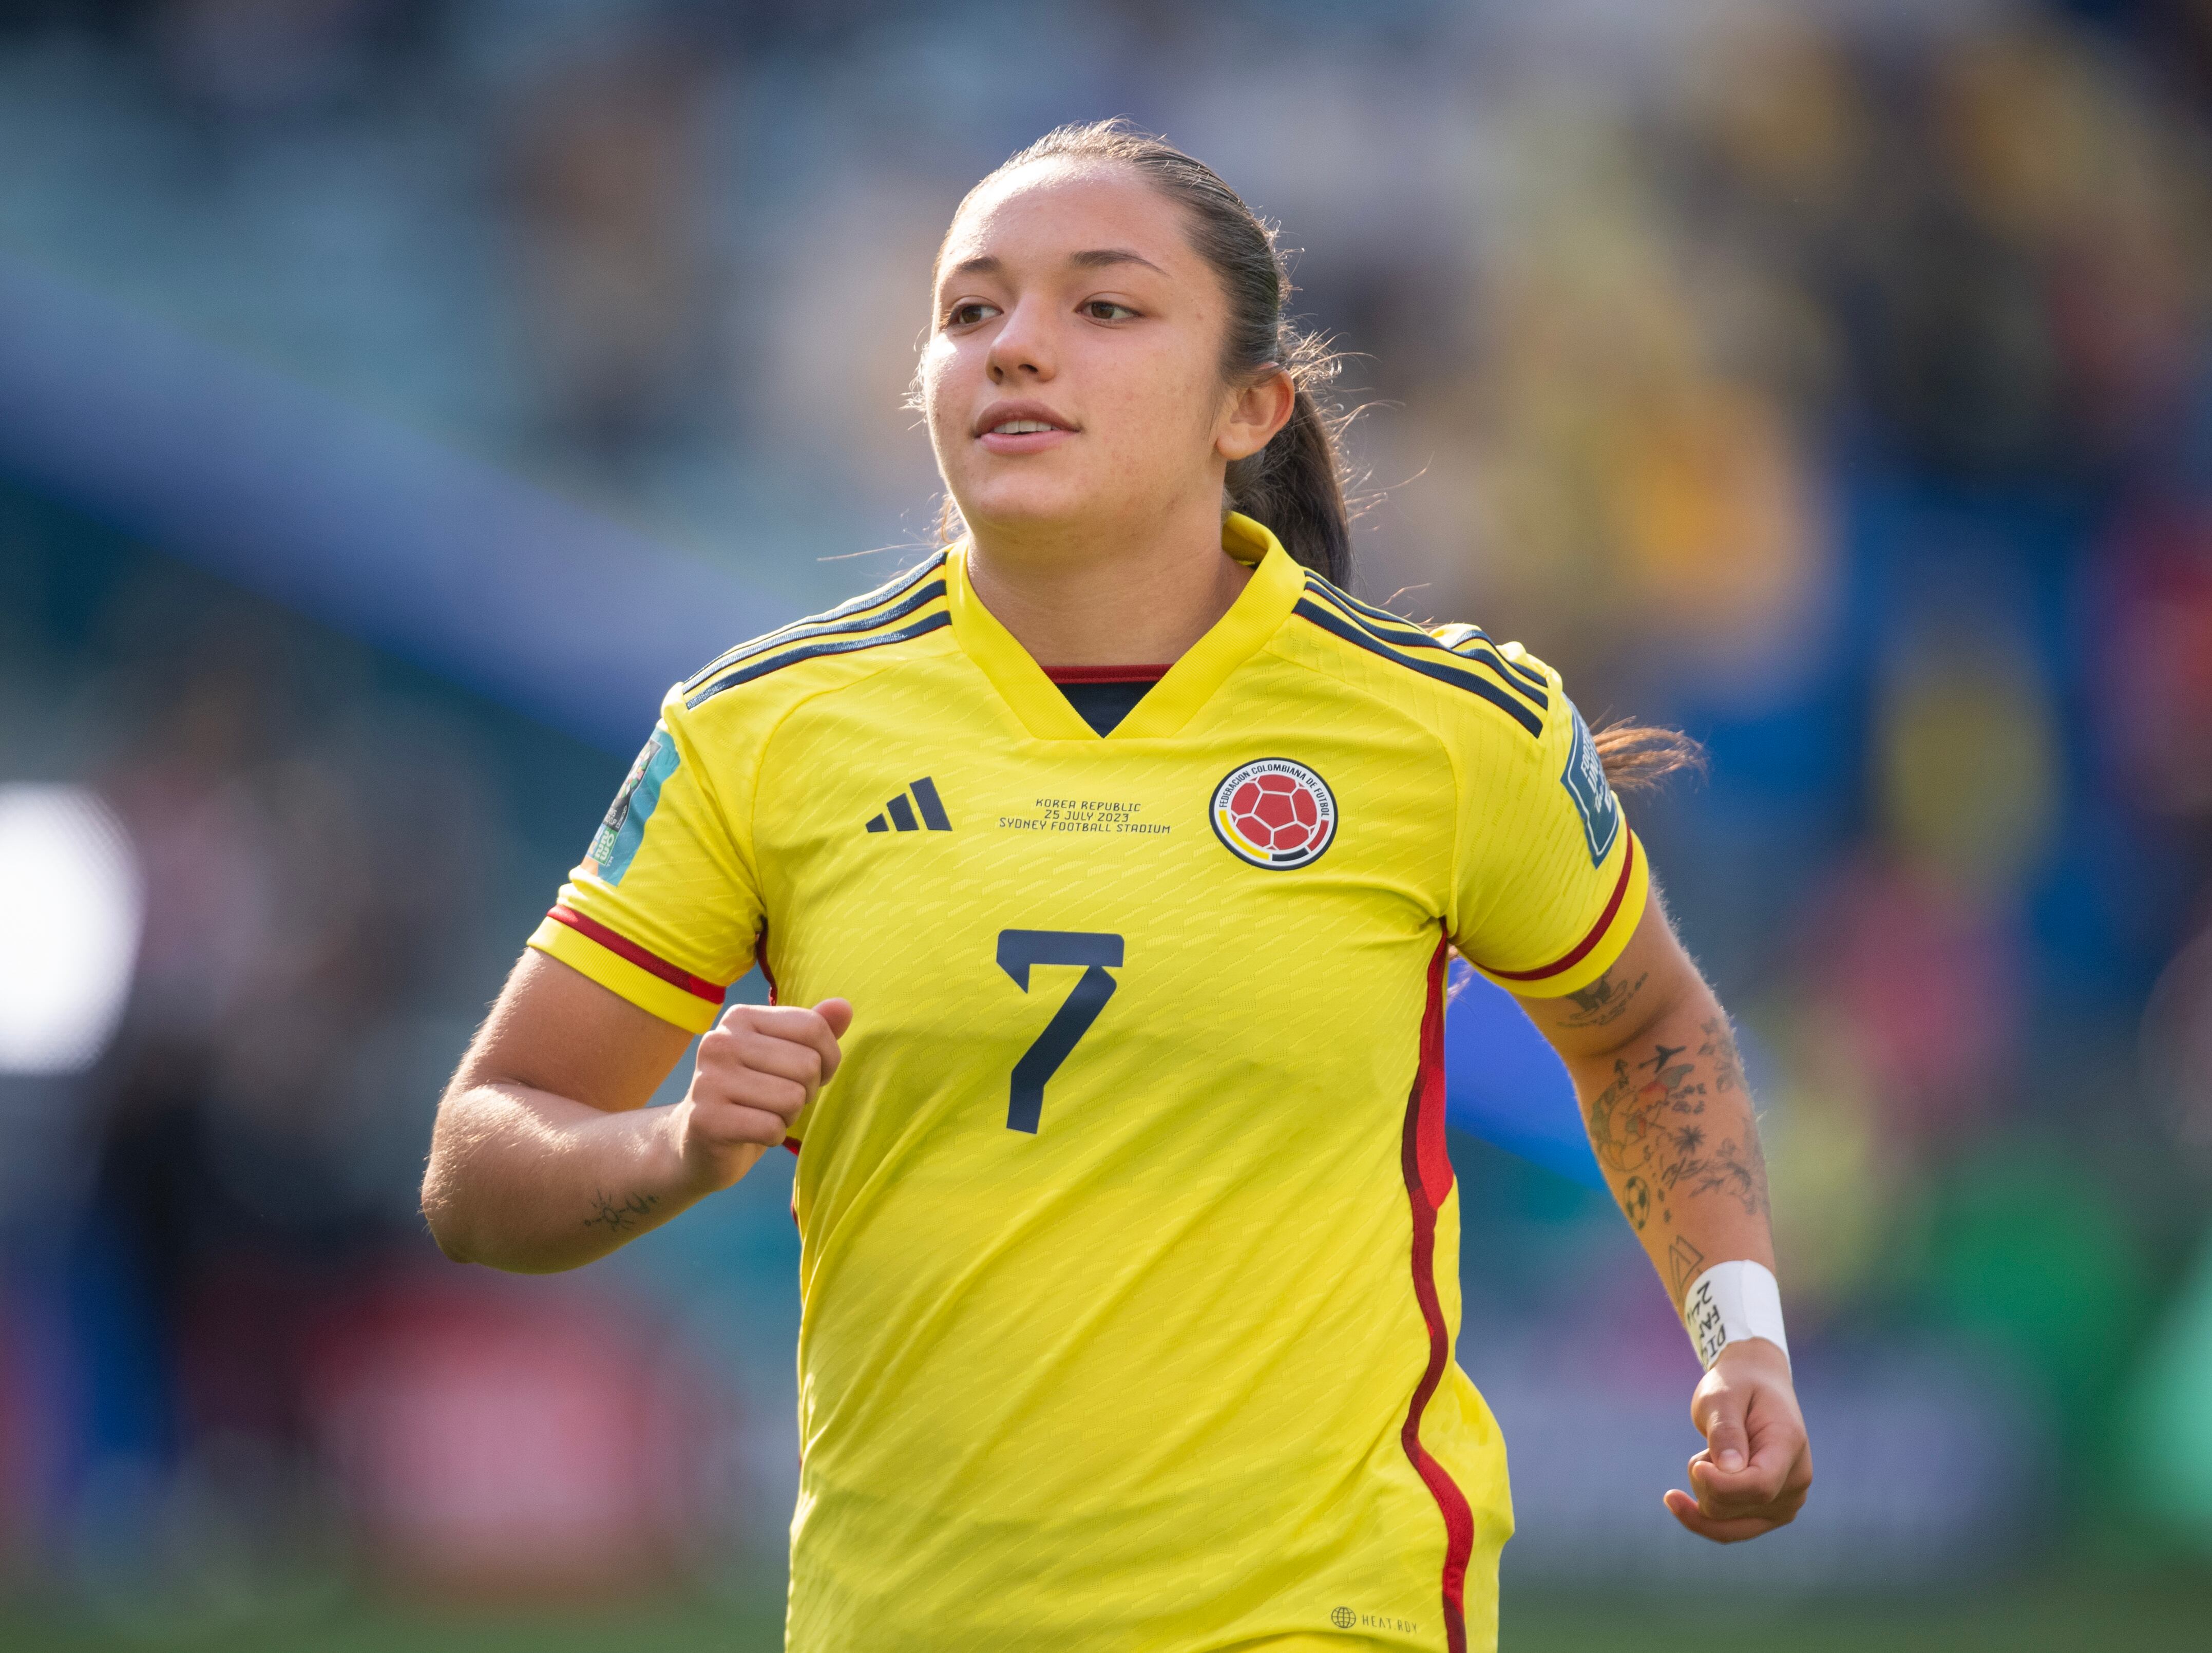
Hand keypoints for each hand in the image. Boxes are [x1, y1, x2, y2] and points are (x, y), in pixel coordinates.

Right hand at [672, 998, 852, 1189]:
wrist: (697, 1143)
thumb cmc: (752, 1096)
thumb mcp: (784, 1057)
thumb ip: (813, 1031)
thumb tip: (844, 1007)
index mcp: (740, 1017)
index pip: (813, 1028)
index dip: (828, 1058)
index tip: (811, 1075)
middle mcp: (720, 1041)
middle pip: (807, 1064)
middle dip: (806, 1091)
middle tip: (778, 1100)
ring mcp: (709, 1080)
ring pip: (792, 1099)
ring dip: (789, 1116)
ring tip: (763, 1114)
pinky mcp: (706, 1119)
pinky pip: (772, 1128)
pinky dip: (773, 1136)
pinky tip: (752, 1133)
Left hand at [1663, 1338, 1810, 1541]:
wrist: (1756, 1388)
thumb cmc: (1736, 1387)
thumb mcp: (1721, 1396)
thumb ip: (1724, 1430)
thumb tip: (1728, 1471)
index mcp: (1789, 1445)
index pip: (1759, 1485)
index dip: (1721, 1485)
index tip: (1695, 1465)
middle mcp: (1796, 1482)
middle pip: (1732, 1506)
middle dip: (1702, 1479)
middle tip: (1706, 1445)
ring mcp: (1786, 1503)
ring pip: (1724, 1523)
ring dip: (1702, 1490)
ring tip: (1713, 1455)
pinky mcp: (1770, 1515)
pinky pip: (1727, 1531)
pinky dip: (1699, 1515)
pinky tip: (1677, 1498)